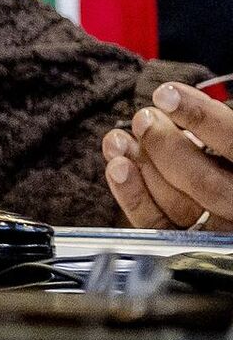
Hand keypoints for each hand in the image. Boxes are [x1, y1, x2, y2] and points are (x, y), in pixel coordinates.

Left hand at [102, 82, 232, 229]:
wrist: (229, 197)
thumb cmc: (227, 159)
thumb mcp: (227, 141)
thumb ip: (217, 126)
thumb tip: (175, 98)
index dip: (202, 118)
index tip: (167, 94)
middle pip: (206, 183)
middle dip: (164, 146)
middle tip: (143, 118)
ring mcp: (218, 229)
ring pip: (180, 205)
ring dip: (141, 165)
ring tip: (120, 137)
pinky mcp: (187, 244)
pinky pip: (158, 225)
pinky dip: (132, 194)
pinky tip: (119, 165)